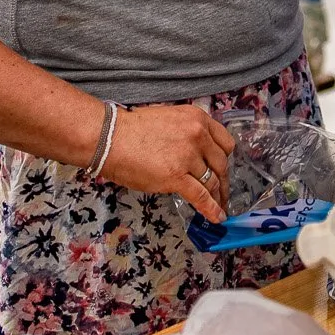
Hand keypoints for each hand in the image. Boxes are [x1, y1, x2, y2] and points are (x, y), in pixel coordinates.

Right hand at [98, 104, 235, 221]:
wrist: (109, 138)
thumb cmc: (131, 130)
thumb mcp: (170, 120)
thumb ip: (188, 133)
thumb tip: (197, 152)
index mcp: (197, 118)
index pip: (225, 143)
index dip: (224, 160)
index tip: (223, 169)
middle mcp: (198, 135)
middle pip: (221, 164)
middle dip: (223, 181)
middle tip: (222, 192)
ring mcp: (189, 156)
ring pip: (212, 181)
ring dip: (217, 197)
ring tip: (219, 206)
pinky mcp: (177, 176)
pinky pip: (202, 196)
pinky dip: (211, 209)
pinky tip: (217, 216)